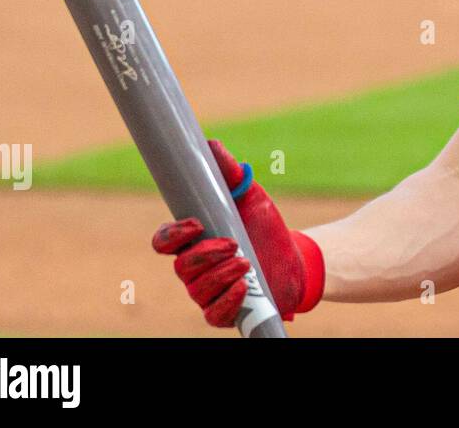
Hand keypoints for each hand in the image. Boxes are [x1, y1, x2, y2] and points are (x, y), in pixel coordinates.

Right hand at [151, 139, 324, 326]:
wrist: (295, 256)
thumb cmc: (263, 226)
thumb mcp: (250, 196)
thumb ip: (230, 173)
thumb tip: (211, 144)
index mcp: (192, 241)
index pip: (164, 242)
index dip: (172, 235)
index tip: (196, 223)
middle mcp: (193, 269)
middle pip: (181, 267)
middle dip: (204, 255)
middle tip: (233, 243)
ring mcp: (208, 292)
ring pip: (197, 290)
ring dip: (220, 275)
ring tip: (246, 262)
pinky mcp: (226, 312)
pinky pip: (214, 315)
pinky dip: (227, 302)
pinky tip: (243, 287)